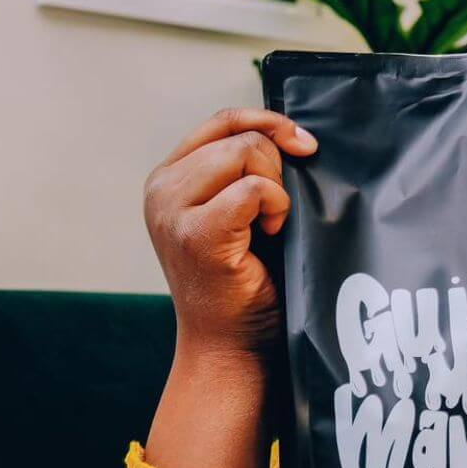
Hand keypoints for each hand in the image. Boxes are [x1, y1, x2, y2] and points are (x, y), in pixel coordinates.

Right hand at [143, 107, 316, 357]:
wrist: (232, 346)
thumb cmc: (246, 285)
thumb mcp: (241, 214)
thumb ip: (248, 172)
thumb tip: (295, 136)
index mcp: (170, 179)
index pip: (223, 121)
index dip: (269, 122)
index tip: (304, 145)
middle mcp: (162, 189)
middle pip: (239, 136)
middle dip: (277, 166)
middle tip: (278, 213)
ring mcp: (173, 210)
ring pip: (246, 153)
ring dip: (276, 188)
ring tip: (270, 226)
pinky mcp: (197, 233)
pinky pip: (253, 188)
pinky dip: (275, 206)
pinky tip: (271, 234)